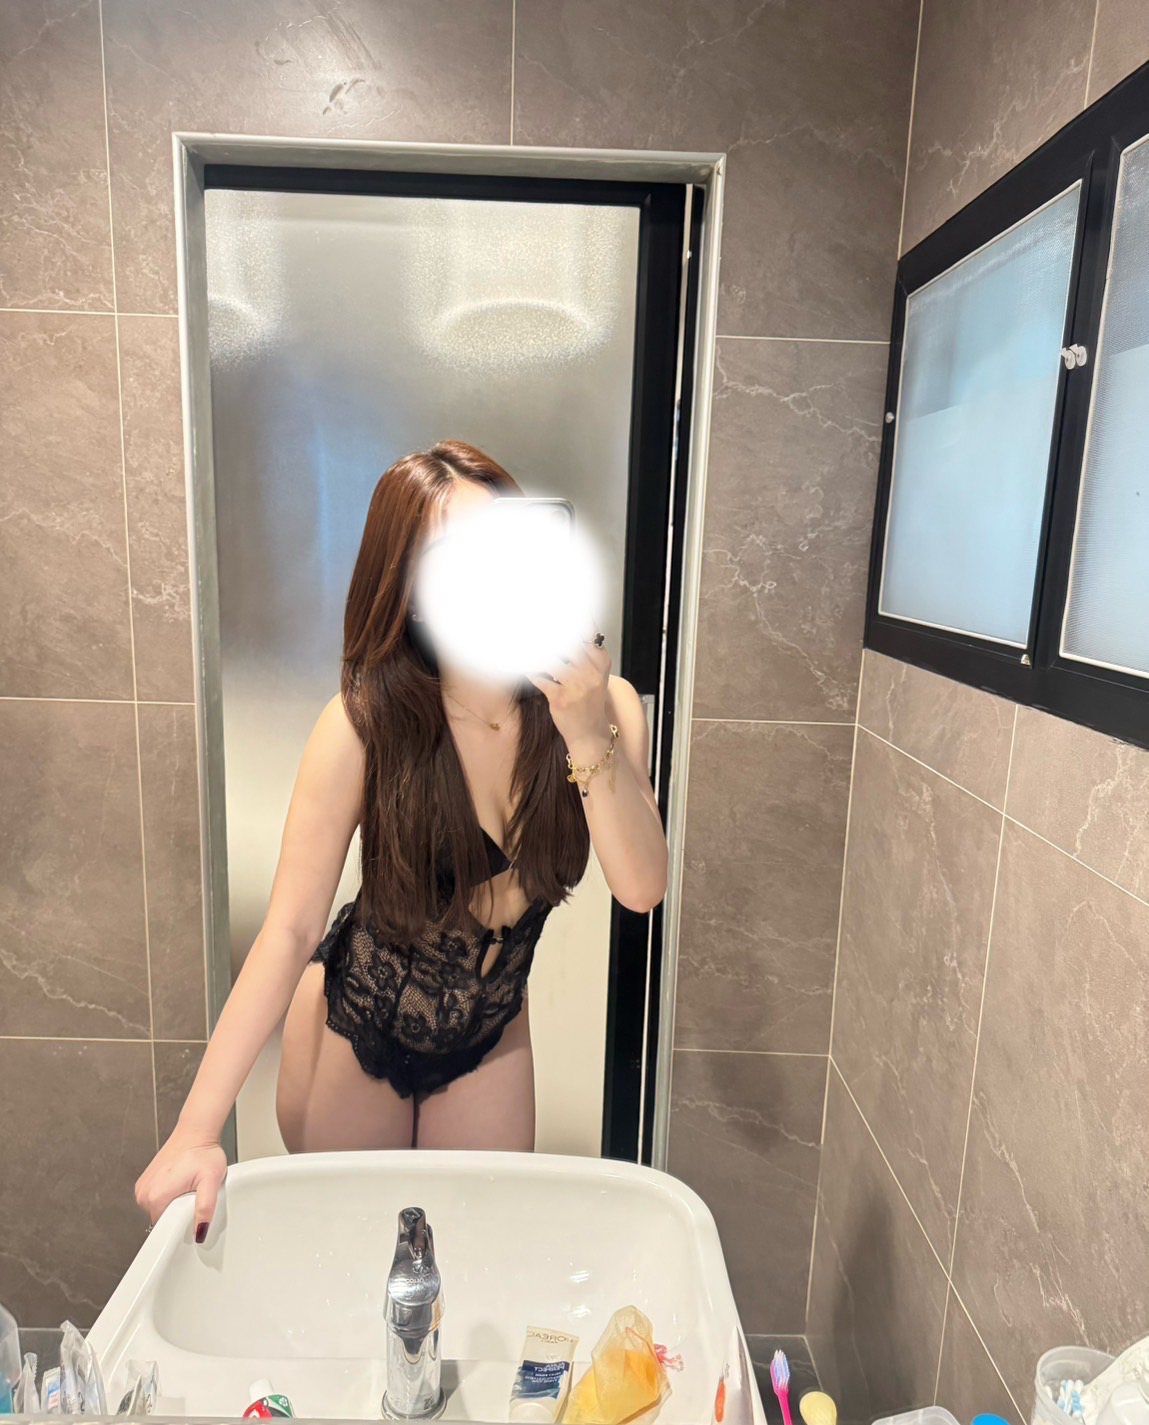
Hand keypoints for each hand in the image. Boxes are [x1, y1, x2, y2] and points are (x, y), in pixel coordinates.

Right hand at [135, 1124, 226, 1238]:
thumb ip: (205, 1208)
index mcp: (156, 1198)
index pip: (166, 1230)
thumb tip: (200, 1232)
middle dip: (179, 1213)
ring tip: (186, 1185)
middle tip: (192, 1193)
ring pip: (159, 1210)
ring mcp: (142, 1187)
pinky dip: (168, 1194)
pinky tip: (179, 1182)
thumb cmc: (203, 1152)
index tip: (192, 1210)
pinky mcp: (145, 1181)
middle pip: (163, 1220)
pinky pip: (156, 1199)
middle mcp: (144, 1194)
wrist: (196, 1132)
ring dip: (173, 1203)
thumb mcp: (211, 1181)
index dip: (182, 1224)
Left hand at [526, 627, 611, 750]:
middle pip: (566, 641)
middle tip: (529, 622)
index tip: (555, 602)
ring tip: (522, 643)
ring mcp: (576, 685)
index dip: (570, 616)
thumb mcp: (595, 673)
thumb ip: (585, 650)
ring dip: (535, 651)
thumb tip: (567, 624)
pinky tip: (523, 665)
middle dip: (548, 631)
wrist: (591, 734)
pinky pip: (539, 677)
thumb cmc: (589, 700)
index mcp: (600, 661)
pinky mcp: (560, 698)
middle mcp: (590, 671)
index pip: (585, 631)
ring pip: (550, 658)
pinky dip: (529, 671)